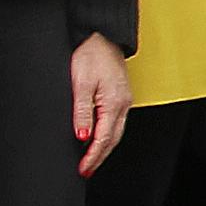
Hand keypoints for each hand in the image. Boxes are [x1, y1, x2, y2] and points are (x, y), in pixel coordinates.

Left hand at [67, 33, 132, 176]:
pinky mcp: (120, 95)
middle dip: (99, 157)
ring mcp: (124, 99)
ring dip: (103, 148)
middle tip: (86, 171)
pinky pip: (116, 122)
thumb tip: (82, 136)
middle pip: (113, 139)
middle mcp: (123, 104)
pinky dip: (107, 135)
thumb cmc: (91, 54)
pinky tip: (98, 137)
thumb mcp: (80, 84)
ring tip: (90, 160)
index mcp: (114, 103)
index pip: (103, 138)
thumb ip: (82, 112)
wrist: (102, 35)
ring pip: (116, 132)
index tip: (83, 169)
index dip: (92, 156)